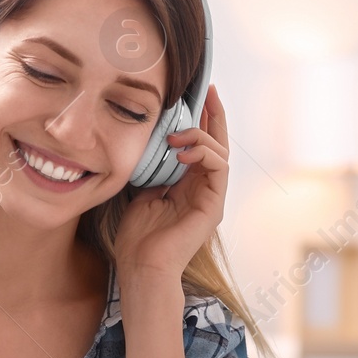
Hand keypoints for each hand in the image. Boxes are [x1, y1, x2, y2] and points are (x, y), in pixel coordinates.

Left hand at [113, 84, 227, 280]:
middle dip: (213, 115)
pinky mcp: (214, 205)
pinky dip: (204, 153)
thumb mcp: (142, 191)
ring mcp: (211, 197)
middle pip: (217, 143)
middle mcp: (204, 189)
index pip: (200, 145)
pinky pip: (219, 168)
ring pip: (219, 152)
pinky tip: (182, 151)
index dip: (202, 119)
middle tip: (208, 91)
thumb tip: (153, 144)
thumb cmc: (138, 236)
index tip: (198, 94)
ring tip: (176, 136)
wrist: (141, 265)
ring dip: (200, 136)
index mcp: (188, 185)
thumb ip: (154, 169)